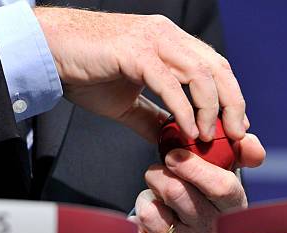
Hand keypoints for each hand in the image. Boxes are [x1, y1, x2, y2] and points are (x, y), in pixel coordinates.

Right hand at [34, 8, 248, 142]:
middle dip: (233, 104)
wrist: (48, 51)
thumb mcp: (127, 102)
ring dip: (210, 109)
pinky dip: (183, 109)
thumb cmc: (85, 71)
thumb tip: (170, 140)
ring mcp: (152, 41)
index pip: (214, 68)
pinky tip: (188, 131)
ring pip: (200, 73)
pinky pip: (169, 83)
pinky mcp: (135, 52)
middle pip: (217, 68)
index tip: (236, 126)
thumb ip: (152, 118)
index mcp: (170, 44)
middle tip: (237, 135)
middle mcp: (167, 37)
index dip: (230, 97)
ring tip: (207, 137)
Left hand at [131, 134, 264, 232]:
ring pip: (151, 212)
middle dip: (158, 175)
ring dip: (146, 199)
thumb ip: (240, 151)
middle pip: (176, 192)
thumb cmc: (202, 199)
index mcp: (233, 208)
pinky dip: (134, 222)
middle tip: (158, 175)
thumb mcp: (222, 173)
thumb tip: (251, 144)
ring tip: (156, 203)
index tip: (173, 155)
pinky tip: (147, 224)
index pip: (222, 187)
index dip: (194, 167)